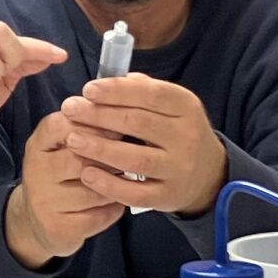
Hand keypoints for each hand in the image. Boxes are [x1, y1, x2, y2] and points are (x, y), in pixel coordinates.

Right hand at [3, 112, 126, 269]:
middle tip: (133, 155)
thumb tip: (124, 110)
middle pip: (77, 159)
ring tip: (128, 178)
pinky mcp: (58, 228)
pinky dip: (114, 208)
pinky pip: (97, 216)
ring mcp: (44, 203)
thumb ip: (85, 128)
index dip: (92, 124)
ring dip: (116, 184)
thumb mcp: (62, 146)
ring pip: (92, 190)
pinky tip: (119, 201)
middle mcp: (35, 172)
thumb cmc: (61, 174)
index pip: (60, 125)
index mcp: (37, 144)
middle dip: (109, 157)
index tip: (119, 126)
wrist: (36, 220)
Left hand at [57, 75, 227, 217]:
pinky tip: (87, 174)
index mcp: (186, 107)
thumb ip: (143, 90)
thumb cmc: (177, 132)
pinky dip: (109, 185)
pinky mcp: (167, 196)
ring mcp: (178, 169)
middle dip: (99, 116)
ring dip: (100, 149)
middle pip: (138, 123)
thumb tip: (109, 81)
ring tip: (72, 140)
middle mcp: (186, 137)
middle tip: (70, 109)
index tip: (88, 89)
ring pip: (136, 159)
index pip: (151, 94)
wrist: (207, 174)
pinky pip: (135, 193)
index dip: (117, 91)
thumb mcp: (172, 106)